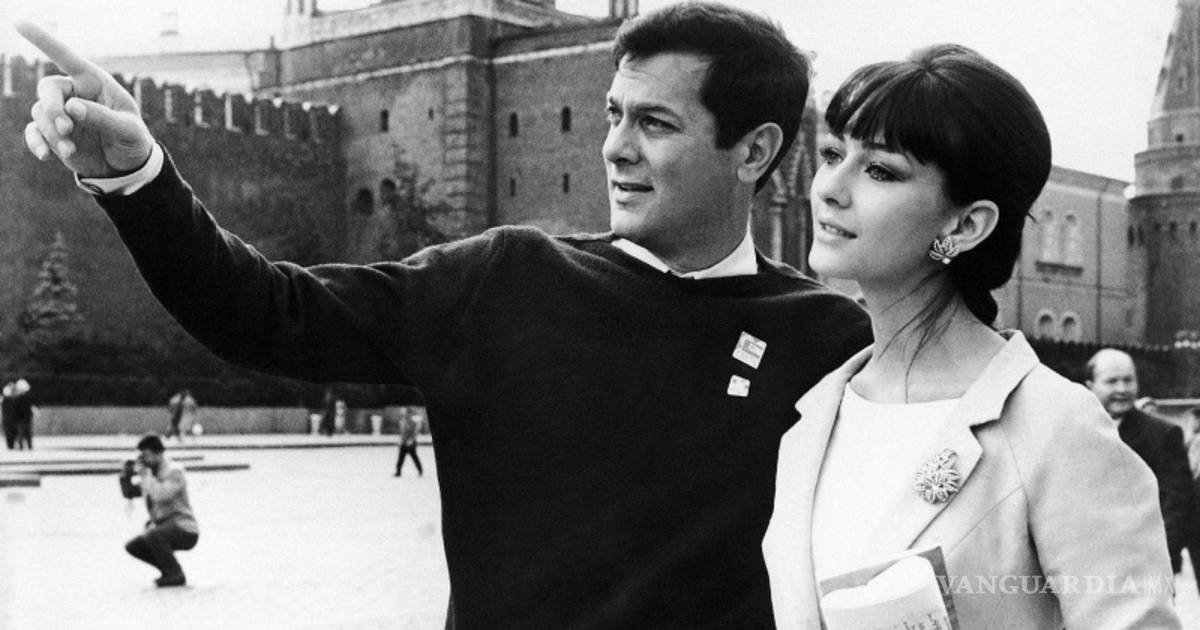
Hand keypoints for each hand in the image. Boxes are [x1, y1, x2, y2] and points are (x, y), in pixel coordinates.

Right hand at [17, 21, 153, 176]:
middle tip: (66, 128)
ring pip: (40, 113)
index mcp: (94, 82)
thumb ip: (103, 118)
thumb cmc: (132, 140)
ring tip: (70, 150)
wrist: (126, 166)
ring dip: (52, 132)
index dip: (43, 39)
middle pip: (48, 88)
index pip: (67, 57)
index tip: (20, 23)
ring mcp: (61, 113)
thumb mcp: (128, 130)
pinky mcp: (53, 133)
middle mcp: (74, 93)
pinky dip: (36, 142)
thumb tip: (71, 107)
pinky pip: (34, 131)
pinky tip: (44, 155)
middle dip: (52, 107)